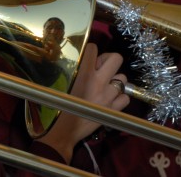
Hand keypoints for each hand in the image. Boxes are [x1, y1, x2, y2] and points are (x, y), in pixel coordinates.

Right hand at [36, 43, 128, 162]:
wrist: (61, 132)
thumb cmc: (55, 106)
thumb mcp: (59, 82)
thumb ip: (70, 69)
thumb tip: (80, 59)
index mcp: (82, 73)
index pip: (93, 48)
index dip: (91, 51)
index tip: (88, 59)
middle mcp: (98, 82)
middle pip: (116, 58)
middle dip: (108, 61)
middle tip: (100, 69)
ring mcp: (108, 96)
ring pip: (123, 78)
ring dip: (114, 81)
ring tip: (104, 87)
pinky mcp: (114, 110)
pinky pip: (125, 98)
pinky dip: (119, 98)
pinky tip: (109, 101)